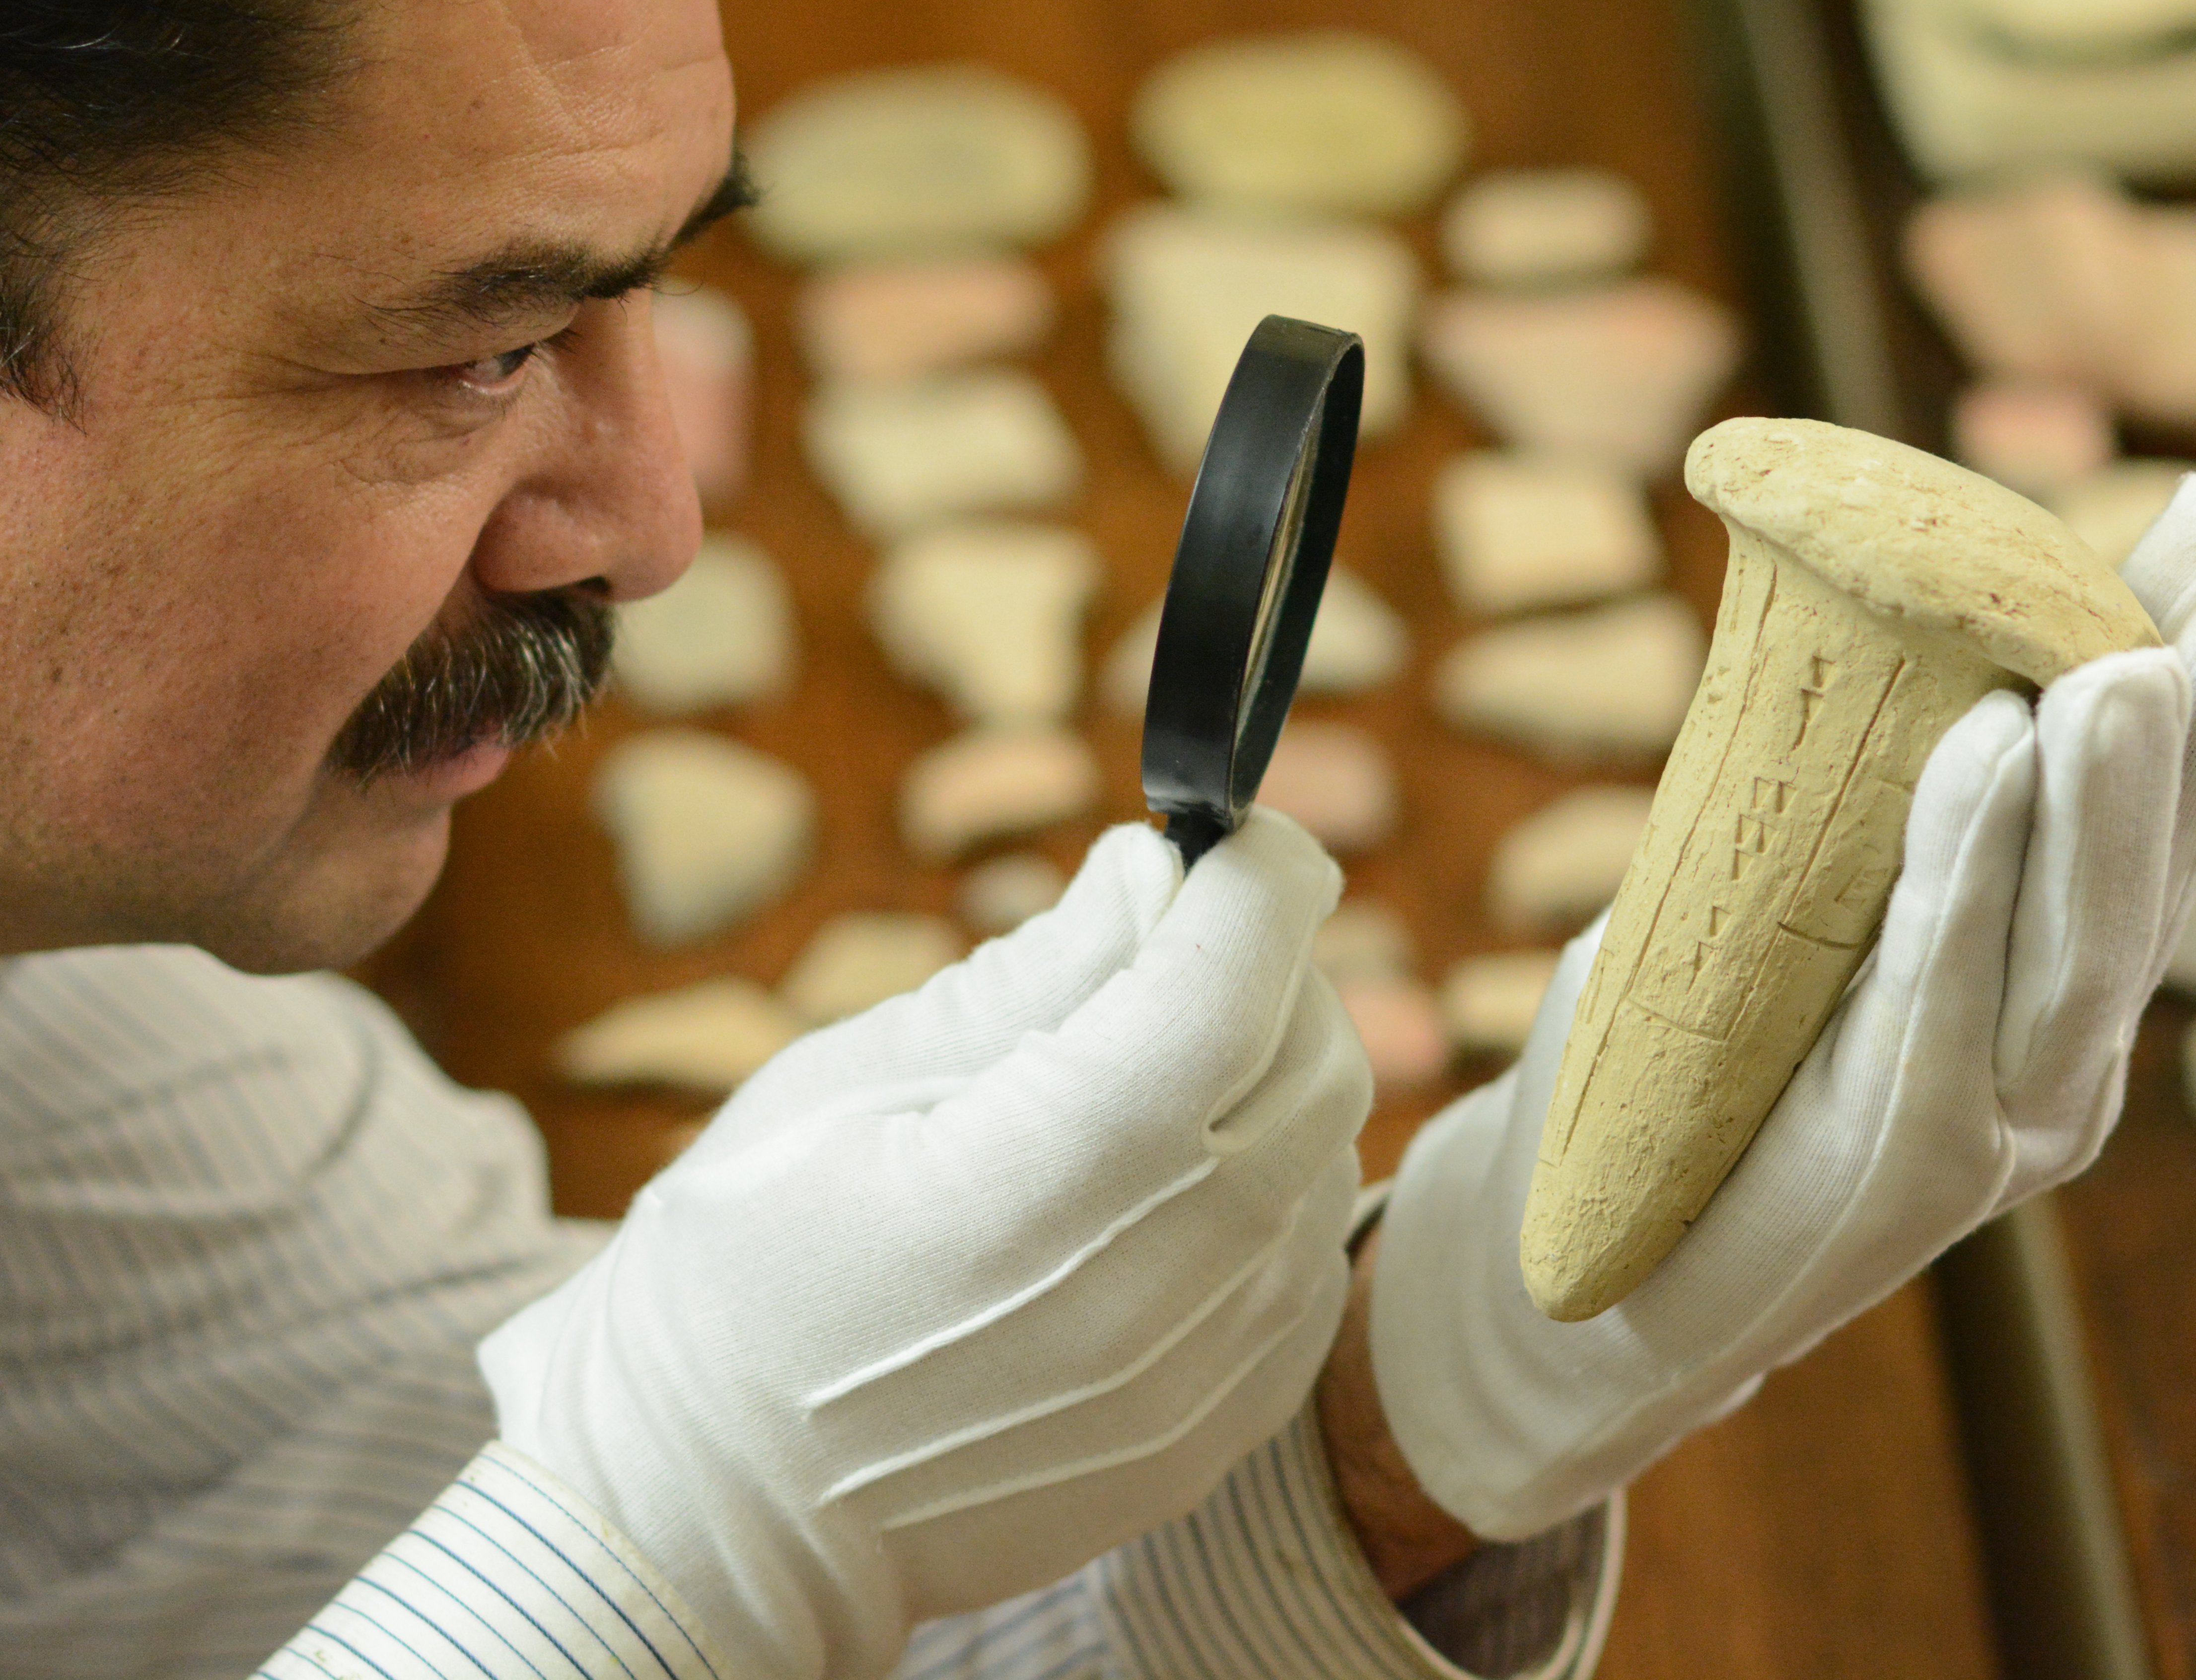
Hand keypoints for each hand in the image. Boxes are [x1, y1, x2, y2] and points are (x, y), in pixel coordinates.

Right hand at [480, 810, 1371, 1675]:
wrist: (716, 1513)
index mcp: (1046, 1181)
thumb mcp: (849, 1085)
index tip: (1231, 835)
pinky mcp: (1215, 1429)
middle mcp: (1158, 1287)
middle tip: (1168, 940)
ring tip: (1146, 1064)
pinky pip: (1308, 1259)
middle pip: (1312, 1059)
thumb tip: (1149, 867)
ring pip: (1327, 1154)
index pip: (1232, 981)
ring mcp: (1200, 1375)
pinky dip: (1270, 1182)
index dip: (1256, 876)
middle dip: (1265, 963)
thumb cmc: (747, 1273)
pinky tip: (1163, 1178)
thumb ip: (1031, 977)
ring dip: (1269, 1073)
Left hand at [1367, 474, 2195, 1538]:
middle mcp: (2054, 1055)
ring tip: (2130, 657)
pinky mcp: (1903, 1168)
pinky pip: (1943, 997)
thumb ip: (1862, 803)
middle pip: (2154, 874)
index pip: (2150, 823)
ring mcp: (1996, 1124)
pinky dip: (1970, 874)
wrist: (1597, 1269)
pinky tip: (1991, 752)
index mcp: (2042, 982)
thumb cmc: (1697, 1062)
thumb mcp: (1797, 905)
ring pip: (2078, 944)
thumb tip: (1872, 614)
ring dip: (2109, 796)